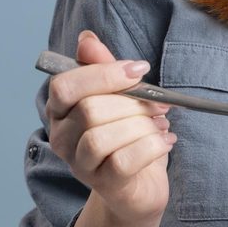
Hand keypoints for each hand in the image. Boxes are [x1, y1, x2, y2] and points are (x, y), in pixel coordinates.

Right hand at [44, 29, 174, 226]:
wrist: (138, 187)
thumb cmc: (127, 137)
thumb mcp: (119, 97)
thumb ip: (102, 68)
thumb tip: (86, 39)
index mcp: (60, 111)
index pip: (65, 85)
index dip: (104, 74)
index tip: (139, 70)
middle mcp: (62, 139)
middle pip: (89, 109)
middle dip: (133, 102)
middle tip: (159, 104)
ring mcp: (80, 165)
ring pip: (102, 137)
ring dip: (142, 126)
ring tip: (161, 125)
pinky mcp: (104, 185)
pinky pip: (124, 161)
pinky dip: (152, 146)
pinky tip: (166, 142)